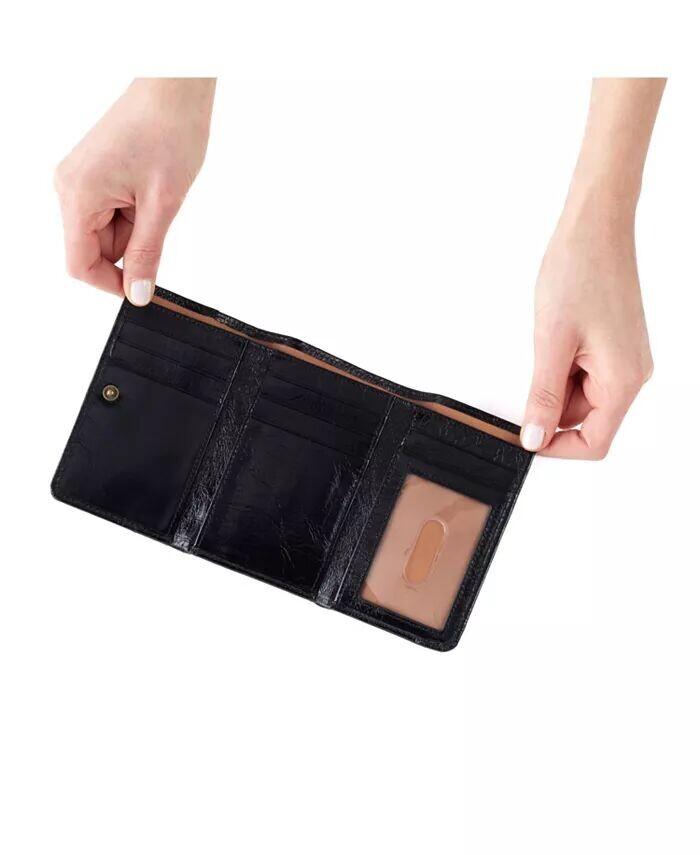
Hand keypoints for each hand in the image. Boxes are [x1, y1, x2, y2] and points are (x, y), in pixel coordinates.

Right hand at [55, 78, 214, 305]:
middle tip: (158, 216)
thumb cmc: (169, 131)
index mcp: (77, 195)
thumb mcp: (162, 205)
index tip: (143, 288)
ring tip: (156, 193)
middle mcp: (69, 187)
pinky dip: (134, 212)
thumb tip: (138, 293)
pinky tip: (148, 187)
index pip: (79, 264)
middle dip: (131, 246)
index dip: (111, 283)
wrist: (175, 87)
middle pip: (95, 248)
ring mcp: (79, 179)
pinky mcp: (93, 174)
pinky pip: (110, 212)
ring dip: (136, 227)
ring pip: (107, 232)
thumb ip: (147, 253)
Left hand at [521, 199, 652, 458]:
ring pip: (581, 397)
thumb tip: (535, 437)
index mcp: (623, 380)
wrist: (596, 226)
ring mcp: (624, 360)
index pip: (594, 442)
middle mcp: (631, 374)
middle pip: (585, 420)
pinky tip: (555, 336)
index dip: (556, 446)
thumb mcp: (551, 342)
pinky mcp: (615, 346)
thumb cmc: (579, 272)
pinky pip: (584, 374)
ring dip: (554, 381)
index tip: (526, 436)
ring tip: (547, 341)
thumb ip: (543, 396)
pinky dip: (562, 366)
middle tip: (530, 368)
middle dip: (550, 404)